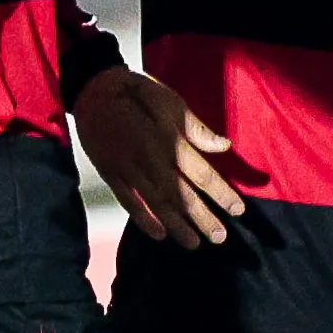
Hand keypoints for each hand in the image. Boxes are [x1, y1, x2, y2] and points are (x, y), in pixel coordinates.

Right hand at [73, 67, 245, 247]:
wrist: (94, 88)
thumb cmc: (139, 92)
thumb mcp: (171, 103)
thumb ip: (197, 129)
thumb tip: (224, 146)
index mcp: (169, 140)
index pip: (201, 174)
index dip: (221, 194)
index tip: (238, 211)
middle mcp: (150, 159)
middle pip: (181, 195)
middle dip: (202, 218)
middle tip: (221, 238)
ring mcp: (128, 169)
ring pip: (156, 203)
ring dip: (177, 226)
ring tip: (194, 244)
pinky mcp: (110, 174)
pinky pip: (128, 201)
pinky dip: (143, 219)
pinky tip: (159, 234)